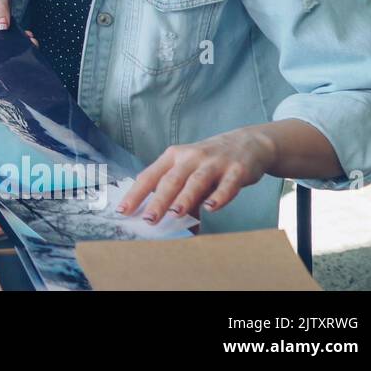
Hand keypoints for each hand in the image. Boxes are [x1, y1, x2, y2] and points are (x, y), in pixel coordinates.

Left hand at [117, 127, 276, 223]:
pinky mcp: (236, 170)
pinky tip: (211, 207)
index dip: (135, 193)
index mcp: (173, 157)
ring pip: (196, 181)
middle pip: (171, 179)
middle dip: (158, 200)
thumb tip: (175, 228)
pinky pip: (227, 184)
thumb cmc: (210, 163)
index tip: (122, 211)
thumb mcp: (191, 174)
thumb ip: (182, 198)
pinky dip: (219, 196)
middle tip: (148, 219)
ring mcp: (214, 163)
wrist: (248, 143)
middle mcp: (190, 157)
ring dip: (185, 197)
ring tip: (175, 213)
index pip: (149, 176)